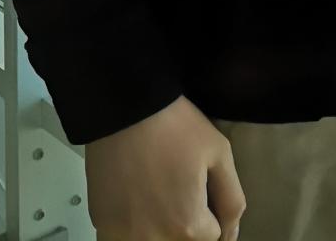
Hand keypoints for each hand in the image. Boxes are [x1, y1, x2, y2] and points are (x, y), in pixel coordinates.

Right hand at [83, 94, 245, 239]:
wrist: (126, 107)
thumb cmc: (174, 126)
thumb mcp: (219, 153)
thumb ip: (231, 200)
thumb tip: (230, 235)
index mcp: (188, 226)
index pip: (212, 237)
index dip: (210, 211)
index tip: (200, 189)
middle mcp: (157, 239)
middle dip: (187, 222)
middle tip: (177, 189)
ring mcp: (126, 236)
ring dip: (161, 228)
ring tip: (156, 195)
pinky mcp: (104, 227)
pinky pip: (126, 240)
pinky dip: (134, 229)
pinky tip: (136, 204)